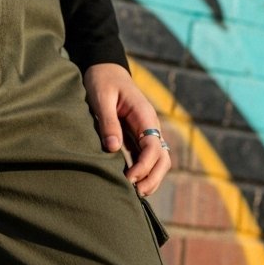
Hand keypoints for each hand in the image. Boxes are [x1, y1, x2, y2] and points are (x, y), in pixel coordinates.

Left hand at [83, 62, 170, 195]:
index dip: (144, 166)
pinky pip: (146, 159)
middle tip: (136, 194)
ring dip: (151, 179)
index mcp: (145, 115)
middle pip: (163, 159)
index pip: (153, 147)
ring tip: (135, 194)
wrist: (105, 70)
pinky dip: (143, 173)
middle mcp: (150, 126)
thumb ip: (108, 123)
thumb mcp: (101, 98)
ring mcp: (146, 133)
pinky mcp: (137, 138)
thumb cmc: (102, 81)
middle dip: (153, 178)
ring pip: (159, 162)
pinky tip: (131, 185)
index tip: (129, 178)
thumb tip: (113, 148)